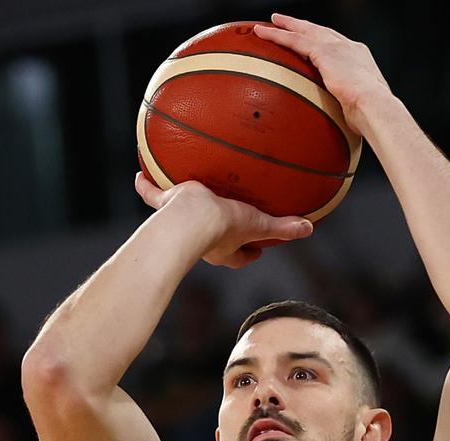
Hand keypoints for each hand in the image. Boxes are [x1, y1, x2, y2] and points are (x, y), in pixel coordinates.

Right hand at [135, 174, 312, 268]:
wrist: (191, 220)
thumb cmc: (224, 227)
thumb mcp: (259, 225)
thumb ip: (284, 228)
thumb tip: (309, 229)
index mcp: (225, 247)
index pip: (239, 256)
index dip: (248, 255)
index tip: (256, 252)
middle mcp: (203, 240)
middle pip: (212, 240)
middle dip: (216, 234)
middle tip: (222, 220)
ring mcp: (182, 222)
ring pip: (182, 218)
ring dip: (180, 210)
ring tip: (178, 194)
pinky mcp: (167, 205)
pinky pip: (154, 195)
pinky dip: (147, 187)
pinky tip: (139, 174)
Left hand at [254, 13, 391, 135]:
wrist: (375, 105)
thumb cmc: (371, 115)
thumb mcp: (360, 109)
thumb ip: (348, 110)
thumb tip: (344, 126)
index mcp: (359, 59)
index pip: (337, 46)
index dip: (324, 41)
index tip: (314, 41)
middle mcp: (349, 48)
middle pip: (320, 32)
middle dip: (303, 26)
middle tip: (287, 21)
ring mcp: (336, 47)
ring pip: (305, 31)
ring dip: (287, 26)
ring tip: (272, 21)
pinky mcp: (324, 52)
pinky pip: (294, 41)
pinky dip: (277, 36)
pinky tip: (262, 34)